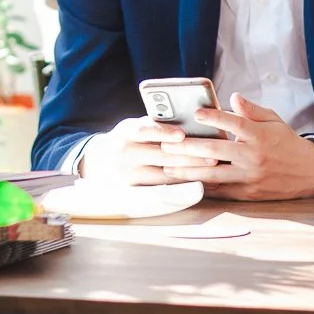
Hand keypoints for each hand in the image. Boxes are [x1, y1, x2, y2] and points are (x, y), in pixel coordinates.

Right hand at [77, 116, 209, 186]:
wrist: (100, 162)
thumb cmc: (129, 139)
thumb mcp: (134, 127)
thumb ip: (155, 125)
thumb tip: (189, 122)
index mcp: (126, 132)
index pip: (144, 130)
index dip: (163, 132)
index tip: (182, 134)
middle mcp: (124, 154)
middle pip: (160, 155)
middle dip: (189, 156)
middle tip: (213, 155)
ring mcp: (128, 175)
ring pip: (164, 175)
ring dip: (190, 172)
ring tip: (211, 169)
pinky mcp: (133, 192)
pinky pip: (162, 190)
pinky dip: (182, 186)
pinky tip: (199, 183)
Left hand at [156, 94, 313, 200]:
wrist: (309, 174)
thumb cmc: (286, 143)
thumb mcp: (274, 121)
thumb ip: (251, 110)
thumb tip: (233, 97)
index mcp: (260, 136)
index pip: (234, 123)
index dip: (214, 117)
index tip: (196, 113)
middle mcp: (254, 157)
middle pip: (216, 151)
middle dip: (188, 147)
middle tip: (167, 144)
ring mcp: (250, 177)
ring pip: (214, 174)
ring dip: (188, 171)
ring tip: (167, 167)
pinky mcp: (248, 193)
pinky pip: (221, 191)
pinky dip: (202, 186)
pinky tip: (185, 183)